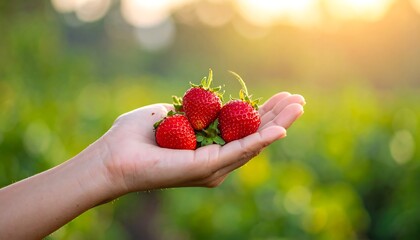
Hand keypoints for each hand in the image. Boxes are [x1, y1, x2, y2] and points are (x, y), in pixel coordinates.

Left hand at [99, 92, 304, 194]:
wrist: (114, 156)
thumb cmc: (136, 136)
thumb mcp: (169, 114)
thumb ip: (190, 110)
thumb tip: (202, 102)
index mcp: (207, 147)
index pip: (242, 129)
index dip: (262, 112)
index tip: (280, 96)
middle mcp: (214, 160)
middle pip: (254, 136)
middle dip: (277, 117)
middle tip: (299, 99)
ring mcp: (213, 167)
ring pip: (253, 143)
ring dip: (277, 124)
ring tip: (298, 106)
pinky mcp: (207, 168)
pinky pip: (239, 151)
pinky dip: (260, 140)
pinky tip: (279, 129)